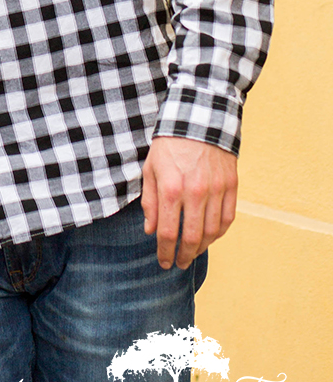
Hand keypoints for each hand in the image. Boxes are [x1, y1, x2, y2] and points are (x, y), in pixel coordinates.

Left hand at [141, 136, 237, 268]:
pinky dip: (219, 233)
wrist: (198, 119)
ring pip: (212, 232)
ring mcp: (216, 190)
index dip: (165, 252)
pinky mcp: (231, 186)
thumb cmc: (169, 145)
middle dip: (184, 255)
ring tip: (193, 252)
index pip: (168, 233)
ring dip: (202, 248)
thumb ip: (150, 202)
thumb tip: (151, 231)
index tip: (163, 261)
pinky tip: (210, 237)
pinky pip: (227, 219)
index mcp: (171, 189)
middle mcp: (195, 193)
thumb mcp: (150, 169)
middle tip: (178, 263)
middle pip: (192, 238)